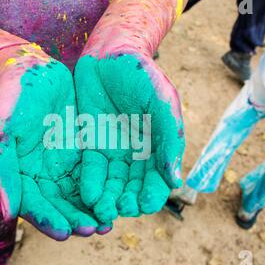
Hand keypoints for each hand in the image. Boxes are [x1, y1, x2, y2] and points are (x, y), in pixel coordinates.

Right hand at [0, 47, 104, 239]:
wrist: (31, 70)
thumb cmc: (8, 98)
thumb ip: (0, 169)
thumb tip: (8, 212)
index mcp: (18, 175)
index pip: (33, 205)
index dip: (48, 220)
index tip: (66, 233)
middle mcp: (41, 175)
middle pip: (58, 205)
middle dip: (75, 219)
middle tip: (94, 230)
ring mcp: (62, 164)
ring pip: (78, 195)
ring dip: (91, 210)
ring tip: (107, 222)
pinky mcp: (81, 151)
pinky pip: (93, 174)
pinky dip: (103, 188)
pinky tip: (116, 196)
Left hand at [74, 50, 184, 223]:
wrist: (109, 53)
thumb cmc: (141, 74)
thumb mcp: (161, 102)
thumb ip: (170, 139)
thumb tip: (175, 180)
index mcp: (158, 146)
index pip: (157, 180)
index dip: (151, 196)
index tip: (143, 205)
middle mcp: (136, 153)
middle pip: (133, 187)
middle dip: (128, 201)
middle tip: (120, 210)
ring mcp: (114, 150)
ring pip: (113, 183)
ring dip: (109, 199)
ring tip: (103, 211)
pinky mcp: (92, 144)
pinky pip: (92, 169)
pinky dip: (91, 184)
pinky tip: (89, 196)